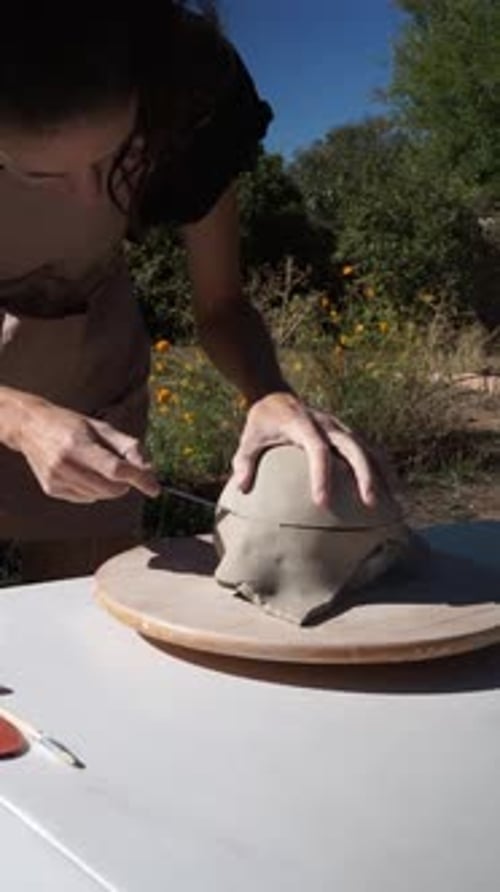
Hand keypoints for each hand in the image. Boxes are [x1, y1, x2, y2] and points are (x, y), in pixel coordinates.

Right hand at [16, 397, 159, 503]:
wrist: (30, 426)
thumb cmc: (72, 424)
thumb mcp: (102, 428)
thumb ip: (128, 448)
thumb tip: (149, 470)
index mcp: (78, 445)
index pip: (115, 469)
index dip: (138, 479)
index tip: (154, 488)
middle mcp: (65, 464)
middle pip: (110, 488)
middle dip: (125, 484)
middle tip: (124, 470)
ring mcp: (56, 479)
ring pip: (100, 496)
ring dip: (109, 487)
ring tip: (98, 465)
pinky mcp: (51, 489)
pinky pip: (86, 498)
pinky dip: (94, 490)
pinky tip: (84, 472)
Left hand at [231, 391, 379, 508]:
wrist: (275, 394)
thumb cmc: (261, 422)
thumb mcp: (248, 438)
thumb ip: (244, 461)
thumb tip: (241, 488)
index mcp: (302, 424)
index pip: (317, 450)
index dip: (321, 475)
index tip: (322, 503)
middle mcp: (327, 424)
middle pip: (352, 447)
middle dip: (364, 474)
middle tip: (369, 502)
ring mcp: (340, 427)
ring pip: (367, 448)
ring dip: (382, 472)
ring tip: (393, 500)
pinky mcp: (346, 433)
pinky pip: (369, 449)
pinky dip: (382, 467)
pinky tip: (392, 488)